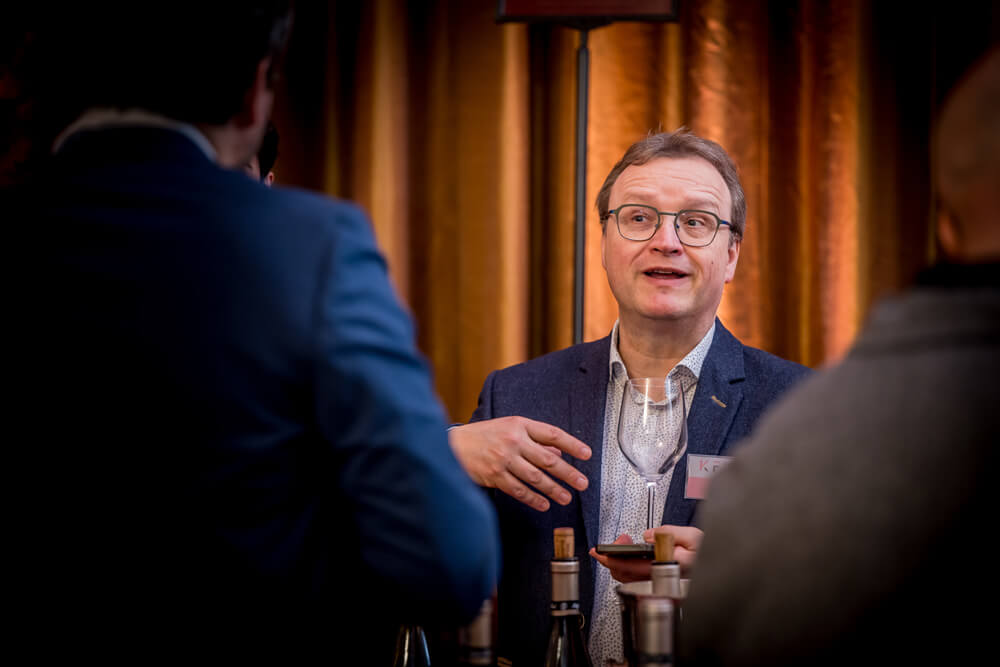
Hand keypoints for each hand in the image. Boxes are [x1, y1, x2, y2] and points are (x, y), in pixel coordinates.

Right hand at [448, 417, 591, 510]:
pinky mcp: (494, 476)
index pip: (552, 434)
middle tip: (582, 483)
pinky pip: (519, 490)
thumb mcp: (509, 428)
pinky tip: (544, 505)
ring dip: (553, 489)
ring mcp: (504, 459)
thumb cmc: (482, 436)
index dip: (572, 444)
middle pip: (548, 459)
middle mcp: (513, 440)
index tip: (586, 454)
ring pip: (536, 477)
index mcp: (519, 425)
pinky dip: (533, 499)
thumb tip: (558, 450)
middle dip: (568, 473)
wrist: (452, 446)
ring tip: (566, 497)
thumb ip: (533, 438)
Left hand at [589, 525, 703, 582]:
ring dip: (619, 561)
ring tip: (623, 543)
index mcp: (669, 568)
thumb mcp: (693, 535)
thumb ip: (669, 532)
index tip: (600, 552)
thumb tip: (649, 535)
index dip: (612, 559)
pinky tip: (631, 553)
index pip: (632, 566)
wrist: (719, 566)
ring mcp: (660, 584)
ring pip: (629, 578)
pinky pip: (636, 578)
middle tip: (610, 544)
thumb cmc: (709, 553)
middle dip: (612, 558)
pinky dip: (628, 565)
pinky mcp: (660, 584)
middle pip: (625, 575)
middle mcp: (663, 580)